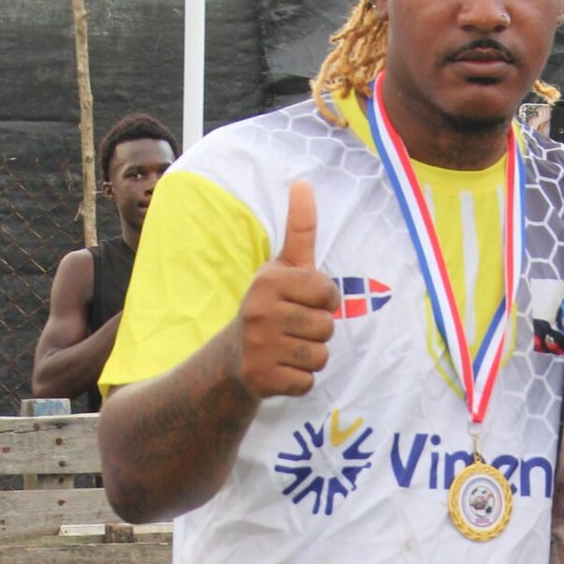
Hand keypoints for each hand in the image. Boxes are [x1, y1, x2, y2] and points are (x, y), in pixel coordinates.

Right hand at [228, 181, 340, 399]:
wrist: (233, 358)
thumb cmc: (270, 306)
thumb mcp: (283, 267)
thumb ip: (299, 230)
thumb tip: (304, 182)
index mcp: (269, 281)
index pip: (329, 293)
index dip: (325, 300)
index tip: (304, 302)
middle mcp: (260, 312)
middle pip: (327, 327)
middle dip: (317, 331)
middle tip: (292, 329)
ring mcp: (259, 347)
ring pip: (320, 356)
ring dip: (310, 356)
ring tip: (287, 348)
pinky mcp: (261, 379)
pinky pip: (307, 382)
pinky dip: (299, 380)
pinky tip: (281, 369)